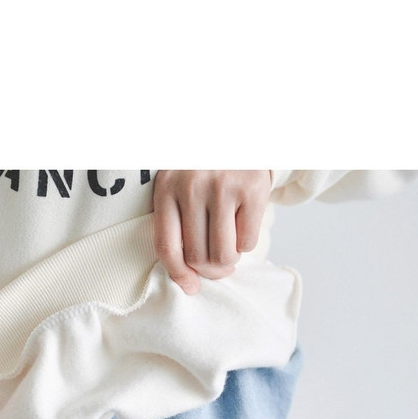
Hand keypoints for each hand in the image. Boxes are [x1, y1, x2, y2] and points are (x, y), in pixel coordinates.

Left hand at [152, 170, 271, 293]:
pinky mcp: (251, 189)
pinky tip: (243, 227)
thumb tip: (190, 278)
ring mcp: (222, 187)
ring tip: (230, 247)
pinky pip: (247, 242)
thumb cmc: (205, 168)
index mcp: (166, 188)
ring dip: (229, 260)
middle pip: (198, 256)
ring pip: (223, 254)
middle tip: (219, 263)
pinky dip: (246, 244)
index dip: (178, 274)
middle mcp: (192, 188)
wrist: (237, 132)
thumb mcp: (179, 184)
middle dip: (210, 269)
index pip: (167, 246)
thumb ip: (178, 221)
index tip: (191, 287)